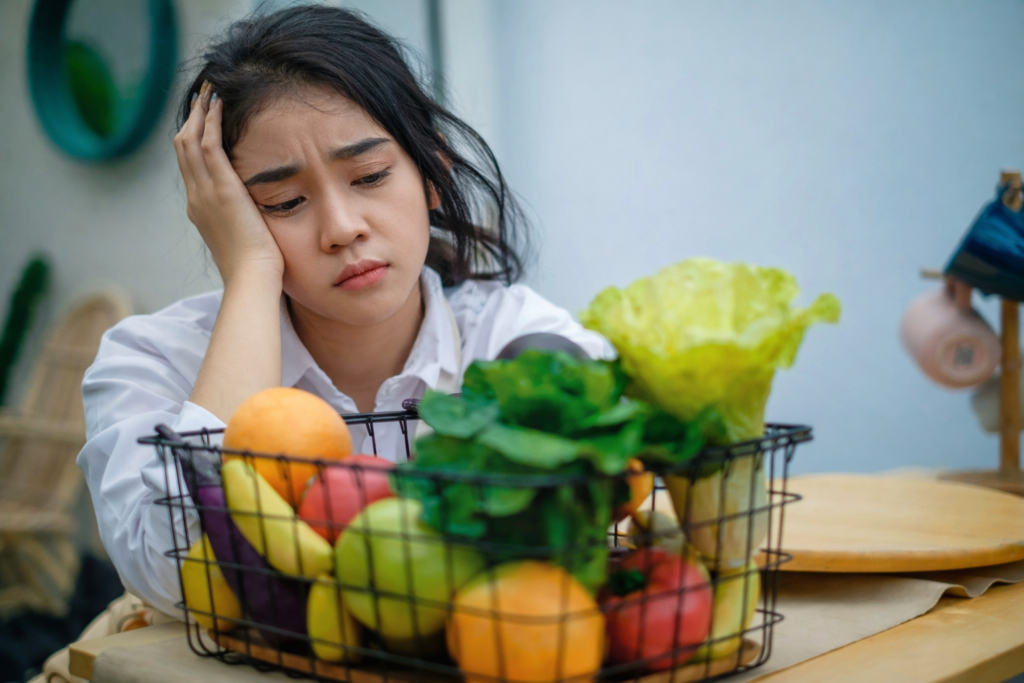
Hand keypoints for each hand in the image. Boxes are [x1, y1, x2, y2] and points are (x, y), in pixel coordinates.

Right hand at [174, 81, 283, 283]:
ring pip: (191, 141)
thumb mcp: (244, 238)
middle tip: (203, 96)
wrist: (252, 279)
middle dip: (192, 119)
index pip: (190, 165)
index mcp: (199, 209)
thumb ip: (242, 219)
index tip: (203, 119)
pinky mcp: (221, 189)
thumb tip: (254, 212)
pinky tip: (220, 105)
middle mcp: (195, 197)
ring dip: (201, 114)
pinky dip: (212, 123)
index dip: (193, 139)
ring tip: (210, 92)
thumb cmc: (256, 268)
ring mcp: (204, 192)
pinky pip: (209, 146)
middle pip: (183, 148)